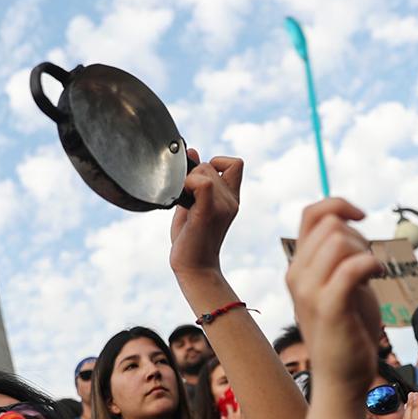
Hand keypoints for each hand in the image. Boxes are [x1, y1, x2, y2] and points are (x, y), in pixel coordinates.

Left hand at [169, 152, 241, 276]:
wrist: (194, 267)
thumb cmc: (191, 239)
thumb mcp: (193, 203)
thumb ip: (195, 180)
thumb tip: (193, 151)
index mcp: (231, 198)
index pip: (235, 163)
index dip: (216, 162)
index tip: (200, 180)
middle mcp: (230, 200)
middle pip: (210, 165)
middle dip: (193, 174)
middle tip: (185, 197)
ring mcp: (222, 205)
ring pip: (204, 170)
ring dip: (187, 181)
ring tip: (184, 203)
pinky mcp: (208, 211)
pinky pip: (202, 182)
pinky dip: (188, 184)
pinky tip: (182, 200)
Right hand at [222, 403, 249, 418]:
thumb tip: (223, 417)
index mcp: (232, 416)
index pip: (229, 407)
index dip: (228, 405)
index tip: (227, 405)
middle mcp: (239, 415)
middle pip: (239, 406)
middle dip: (238, 403)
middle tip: (237, 401)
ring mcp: (244, 418)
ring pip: (244, 411)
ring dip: (242, 410)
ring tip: (241, 409)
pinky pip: (247, 417)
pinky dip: (246, 416)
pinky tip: (246, 417)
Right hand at [286, 199, 383, 390]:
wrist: (342, 378)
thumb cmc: (348, 330)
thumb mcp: (338, 285)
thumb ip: (336, 256)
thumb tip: (348, 222)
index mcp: (298, 267)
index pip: (312, 213)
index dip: (340, 205)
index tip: (361, 218)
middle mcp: (297, 276)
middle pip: (330, 224)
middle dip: (358, 236)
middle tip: (368, 264)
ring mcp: (310, 292)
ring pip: (340, 240)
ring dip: (365, 251)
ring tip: (373, 274)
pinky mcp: (330, 307)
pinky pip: (352, 266)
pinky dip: (371, 264)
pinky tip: (378, 276)